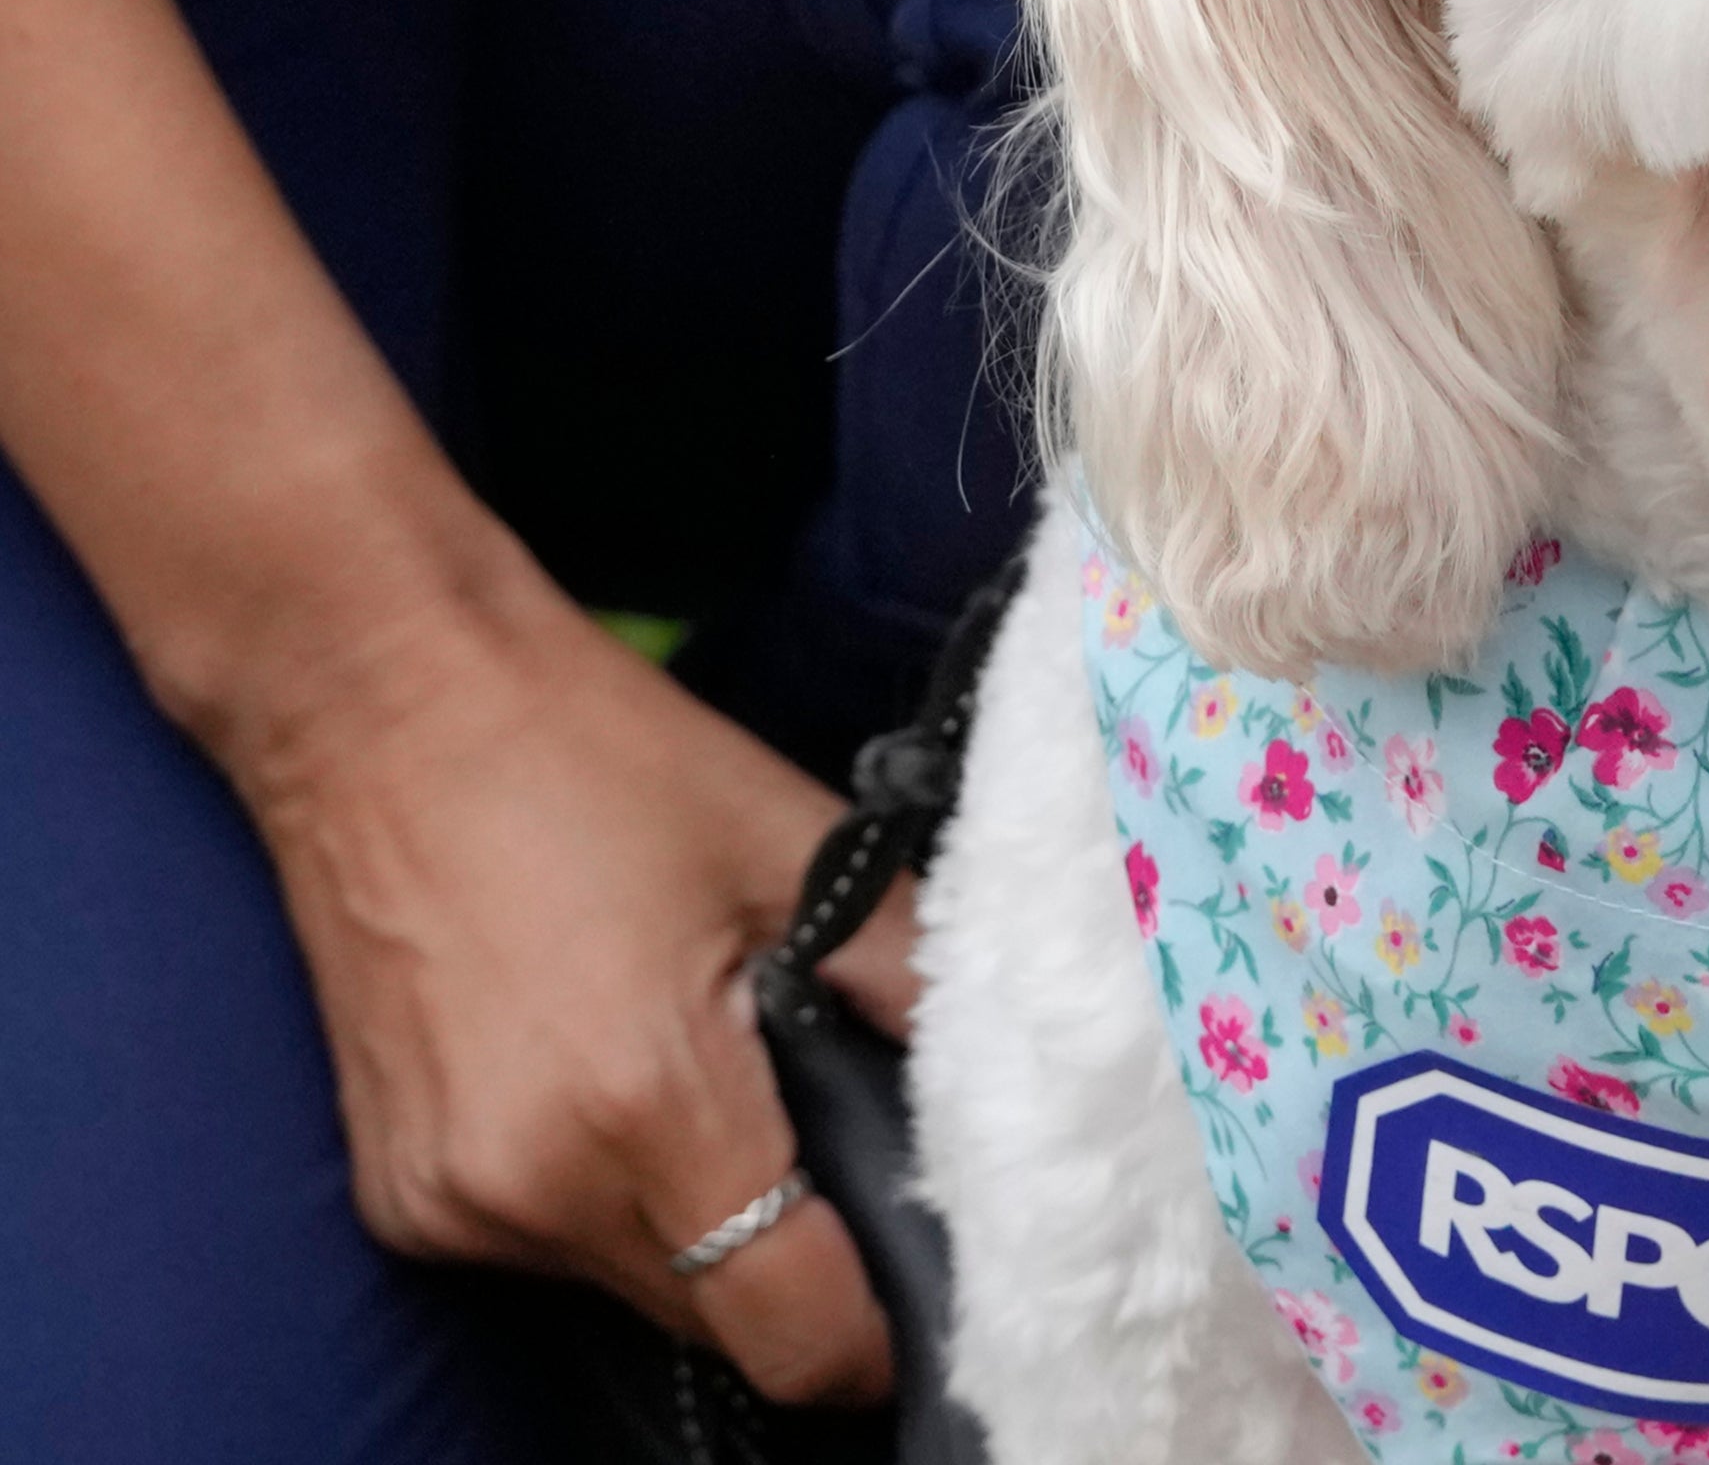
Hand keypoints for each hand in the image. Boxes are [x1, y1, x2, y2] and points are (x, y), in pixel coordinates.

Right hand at [226, 549, 921, 1404]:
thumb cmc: (588, 753)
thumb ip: (912, 983)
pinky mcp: (399, 1194)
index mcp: (643, 1107)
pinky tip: (620, 1075)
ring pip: (635, 1290)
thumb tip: (1007, 1090)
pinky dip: (609, 1197)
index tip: (923, 1271)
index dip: (875, 1329)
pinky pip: (550, 1248)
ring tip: (717, 1078)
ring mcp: (448, 1203)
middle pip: (716, 1319)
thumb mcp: (795, 847)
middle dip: (793, 1263)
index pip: (791, 1331)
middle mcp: (531, 1188)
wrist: (381, 698)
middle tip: (834, 1141)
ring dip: (700, 1226)